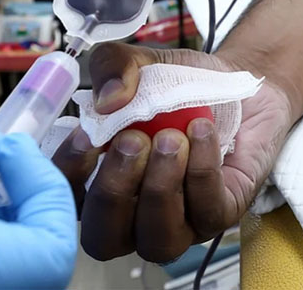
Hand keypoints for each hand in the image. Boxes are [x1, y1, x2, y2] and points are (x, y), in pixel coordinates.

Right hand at [53, 43, 290, 261]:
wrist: (237, 85)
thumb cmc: (178, 84)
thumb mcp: (139, 63)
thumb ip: (113, 66)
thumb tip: (107, 101)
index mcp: (96, 180)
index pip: (66, 199)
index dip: (70, 175)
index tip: (87, 135)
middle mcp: (130, 214)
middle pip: (103, 238)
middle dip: (115, 191)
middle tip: (134, 140)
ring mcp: (176, 223)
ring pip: (157, 240)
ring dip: (160, 188)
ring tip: (172, 138)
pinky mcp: (219, 217)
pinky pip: (206, 212)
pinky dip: (201, 170)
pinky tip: (202, 131)